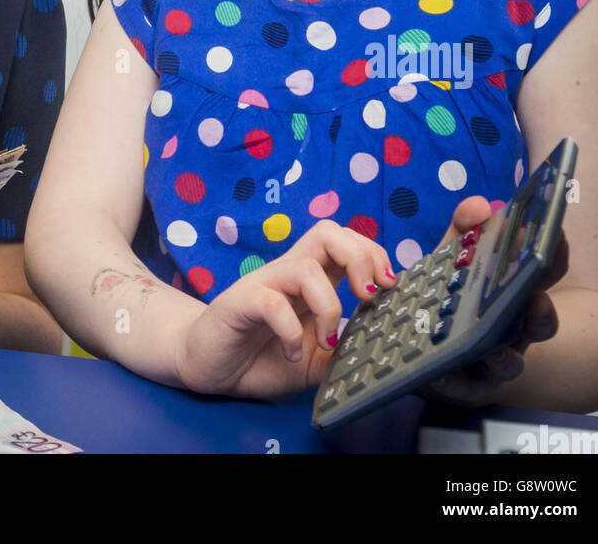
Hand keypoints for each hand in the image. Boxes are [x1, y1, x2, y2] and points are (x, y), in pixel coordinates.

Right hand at [174, 220, 396, 399]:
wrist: (210, 366)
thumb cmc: (263, 356)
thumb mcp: (316, 361)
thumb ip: (344, 352)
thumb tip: (380, 350)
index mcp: (310, 279)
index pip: (345, 241)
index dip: (372, 255)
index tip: (388, 288)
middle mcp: (288, 272)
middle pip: (327, 232)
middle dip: (360, 257)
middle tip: (369, 296)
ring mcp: (264, 284)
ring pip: (306, 267)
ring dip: (329, 306)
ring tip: (327, 341)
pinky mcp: (240, 302)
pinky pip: (272, 303)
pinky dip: (290, 331)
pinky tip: (289, 354)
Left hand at [416, 195, 567, 407]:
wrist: (426, 347)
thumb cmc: (450, 294)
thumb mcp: (451, 255)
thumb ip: (463, 228)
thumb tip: (480, 207)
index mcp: (517, 292)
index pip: (545, 273)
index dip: (554, 255)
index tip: (554, 235)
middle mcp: (514, 328)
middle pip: (541, 322)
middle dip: (541, 311)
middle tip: (535, 299)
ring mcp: (495, 359)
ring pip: (511, 363)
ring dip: (505, 357)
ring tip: (493, 351)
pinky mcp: (467, 385)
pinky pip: (465, 387)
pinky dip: (453, 380)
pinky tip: (438, 373)